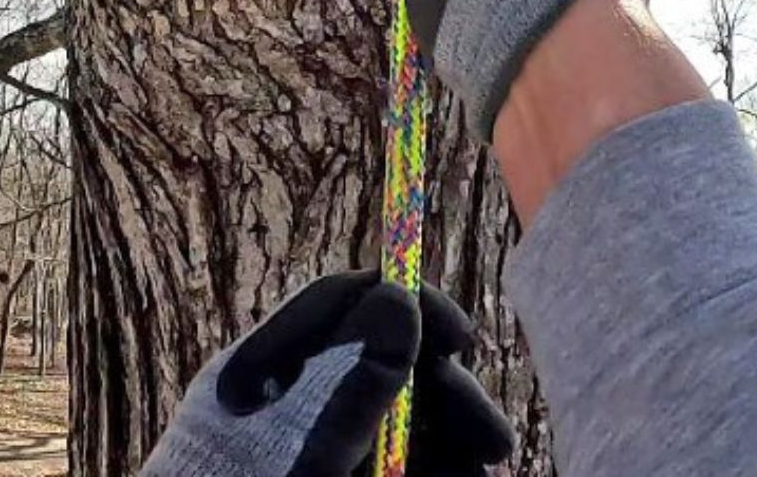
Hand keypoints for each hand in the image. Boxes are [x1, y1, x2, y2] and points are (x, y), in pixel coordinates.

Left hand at [140, 271, 512, 475]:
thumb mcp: (301, 453)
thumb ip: (349, 383)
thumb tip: (400, 297)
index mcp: (264, 373)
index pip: (340, 304)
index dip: (406, 305)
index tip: (462, 338)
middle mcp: (294, 404)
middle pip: (386, 365)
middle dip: (447, 397)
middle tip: (492, 440)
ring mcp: (322, 449)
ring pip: (404, 425)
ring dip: (453, 443)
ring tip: (484, 468)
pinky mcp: (346, 472)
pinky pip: (402, 464)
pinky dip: (439, 469)